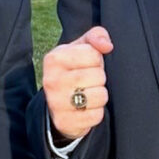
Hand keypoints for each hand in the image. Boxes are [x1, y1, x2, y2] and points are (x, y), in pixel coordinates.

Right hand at [42, 26, 112, 140]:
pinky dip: (96, 112)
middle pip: (98, 76)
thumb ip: (96, 36)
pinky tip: (85, 108)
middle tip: (88, 81)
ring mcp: (56, 102)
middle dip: (99, 78)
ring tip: (88, 94)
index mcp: (54, 58)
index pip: (93, 54)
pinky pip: (96, 115)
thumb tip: (107, 46)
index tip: (87, 65)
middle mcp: (52, 80)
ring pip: (100, 96)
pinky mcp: (64, 122)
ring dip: (99, 95)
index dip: (96, 60)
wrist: (57, 103)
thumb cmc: (74, 70)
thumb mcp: (81, 48)